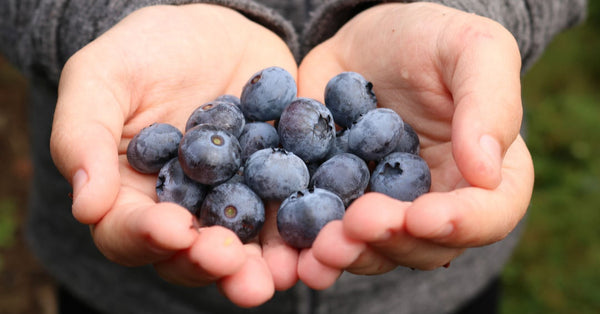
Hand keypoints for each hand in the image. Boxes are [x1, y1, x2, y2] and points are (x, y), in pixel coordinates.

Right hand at [50, 4, 298, 306]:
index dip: (146, 236)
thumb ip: (84, 136)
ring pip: (244, 249)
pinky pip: (290, 214)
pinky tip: (321, 236)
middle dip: (209, 261)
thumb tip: (85, 206)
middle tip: (227, 259)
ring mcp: (234, 203)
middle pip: (190, 255)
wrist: (213, 31)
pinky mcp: (278, 187)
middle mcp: (185, 211)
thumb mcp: (101, 77)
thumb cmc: (145, 52)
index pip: (129, 232)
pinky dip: (305, 231)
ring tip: (281, 272)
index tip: (171, 229)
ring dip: (261, 267)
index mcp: (132, 196)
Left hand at [296, 2, 533, 288]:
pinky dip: (310, 249)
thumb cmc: (431, 39)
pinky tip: (293, 254)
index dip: (461, 223)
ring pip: (375, 250)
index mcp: (486, 173)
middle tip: (357, 225)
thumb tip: (486, 171)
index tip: (421, 217)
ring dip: (350, 254)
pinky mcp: (342, 203)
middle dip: (392, 242)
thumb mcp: (472, 49)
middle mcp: (438, 202)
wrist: (366, 45)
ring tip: (321, 247)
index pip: (489, 214)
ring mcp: (387, 208)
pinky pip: (329, 233)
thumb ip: (489, 103)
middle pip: (426, 244)